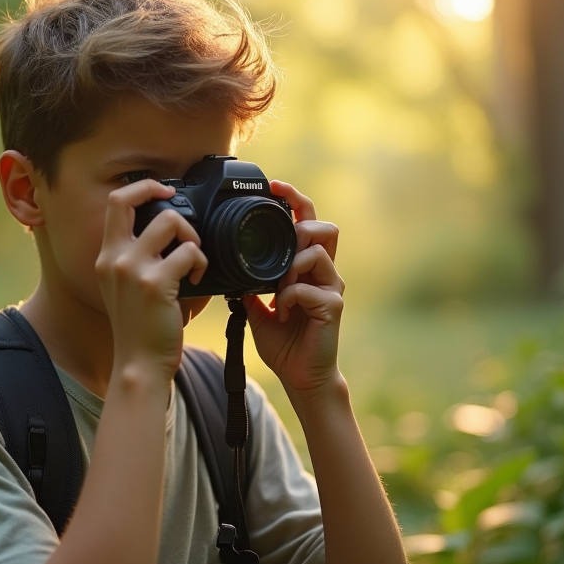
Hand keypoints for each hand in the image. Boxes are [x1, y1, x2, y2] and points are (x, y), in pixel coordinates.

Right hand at [96, 179, 207, 379]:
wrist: (139, 364)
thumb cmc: (140, 329)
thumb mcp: (127, 288)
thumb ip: (140, 260)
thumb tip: (173, 234)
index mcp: (107, 256)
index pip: (116, 202)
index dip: (143, 188)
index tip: (163, 192)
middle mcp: (114, 258)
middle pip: (131, 199)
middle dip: (162, 195)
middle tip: (180, 213)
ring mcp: (132, 269)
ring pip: (170, 221)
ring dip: (191, 235)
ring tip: (194, 257)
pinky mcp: (155, 284)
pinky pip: (188, 252)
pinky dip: (200, 261)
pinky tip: (199, 277)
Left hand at [244, 180, 344, 397]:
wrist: (300, 376)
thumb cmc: (285, 343)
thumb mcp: (257, 309)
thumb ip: (251, 285)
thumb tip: (230, 266)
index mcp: (308, 268)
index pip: (308, 222)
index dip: (295, 200)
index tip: (275, 187)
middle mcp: (325, 272)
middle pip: (325, 228)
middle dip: (300, 227)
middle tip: (279, 243)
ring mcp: (332, 288)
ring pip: (316, 253)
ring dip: (291, 265)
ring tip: (277, 287)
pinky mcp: (332, 306)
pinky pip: (308, 287)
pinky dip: (289, 295)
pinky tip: (281, 310)